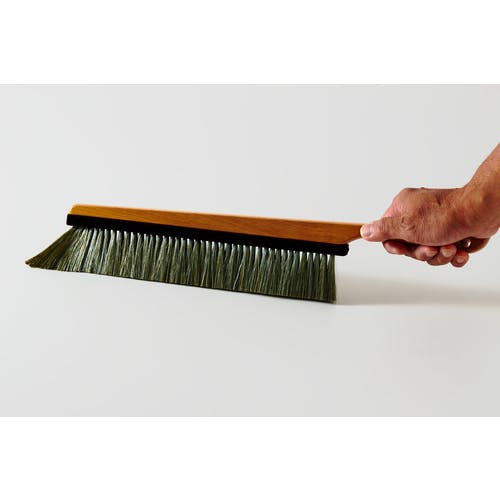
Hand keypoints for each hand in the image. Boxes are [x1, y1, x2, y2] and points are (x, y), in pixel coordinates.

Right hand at [360, 187, 494, 266]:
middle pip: (408, 245)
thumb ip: (383, 230)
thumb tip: (364, 231)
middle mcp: (418, 213)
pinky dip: (453, 254)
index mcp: (403, 206)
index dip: (395, 246)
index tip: (402, 249)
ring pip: (428, 250)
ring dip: (440, 254)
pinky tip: (459, 251)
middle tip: (431, 247)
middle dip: (422, 252)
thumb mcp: (406, 225)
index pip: (387, 232)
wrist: (481, 213)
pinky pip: (445, 250)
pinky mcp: (452, 230)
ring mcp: (435, 222)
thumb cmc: (447, 215)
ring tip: (450, 247)